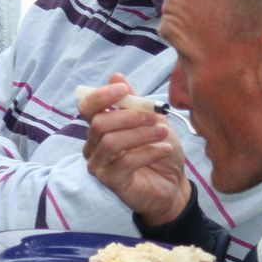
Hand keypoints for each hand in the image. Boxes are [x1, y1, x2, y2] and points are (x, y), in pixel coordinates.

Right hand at [78, 74, 191, 226]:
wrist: (174, 184)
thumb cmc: (160, 150)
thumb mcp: (152, 120)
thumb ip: (134, 101)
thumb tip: (116, 76)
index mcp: (100, 127)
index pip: (87, 107)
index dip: (102, 95)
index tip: (124, 89)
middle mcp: (93, 145)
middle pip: (99, 123)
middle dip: (129, 116)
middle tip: (154, 117)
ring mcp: (99, 165)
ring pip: (111, 142)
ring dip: (140, 134)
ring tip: (163, 132)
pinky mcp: (110, 181)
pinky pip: (124, 162)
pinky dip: (148, 152)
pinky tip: (164, 149)